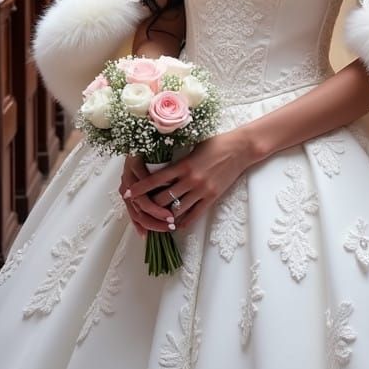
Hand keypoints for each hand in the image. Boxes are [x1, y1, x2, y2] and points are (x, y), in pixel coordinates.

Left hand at [118, 130, 251, 237]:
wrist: (240, 149)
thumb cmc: (216, 143)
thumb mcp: (192, 145)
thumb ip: (177, 157)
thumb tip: (157, 160)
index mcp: (183, 165)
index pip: (155, 179)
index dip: (140, 188)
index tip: (128, 193)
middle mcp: (191, 180)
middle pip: (163, 199)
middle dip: (149, 205)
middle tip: (140, 208)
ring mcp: (202, 191)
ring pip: (177, 210)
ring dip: (164, 216)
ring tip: (154, 219)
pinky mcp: (212, 198)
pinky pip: (194, 215)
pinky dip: (183, 222)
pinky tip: (175, 225)